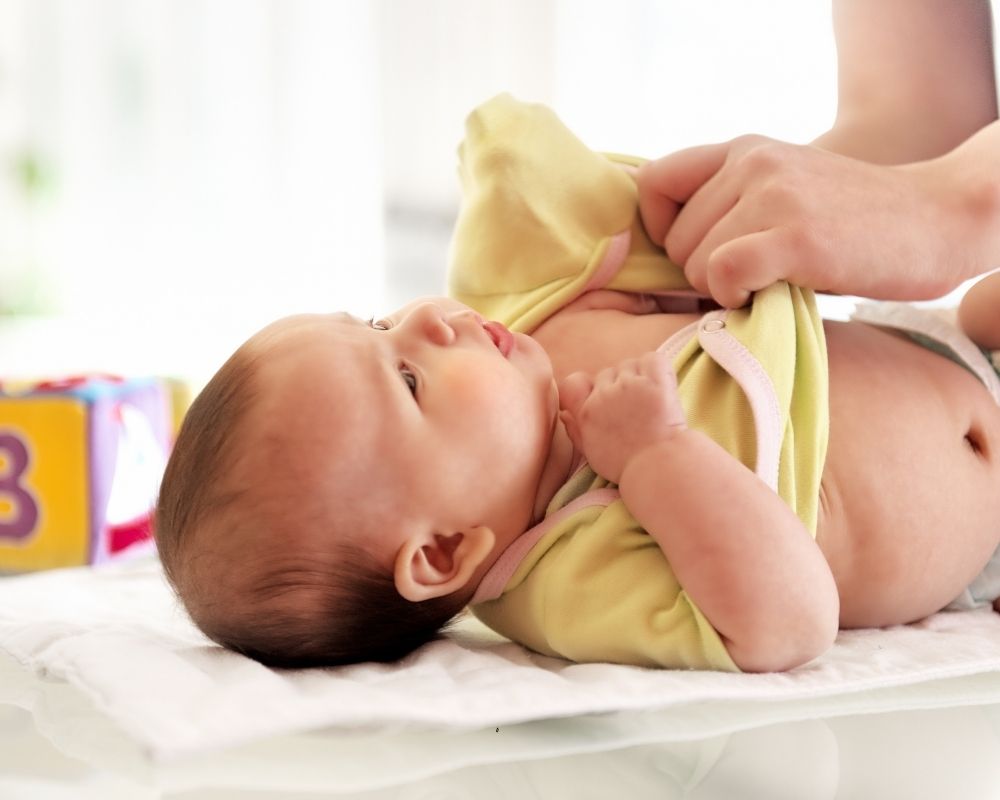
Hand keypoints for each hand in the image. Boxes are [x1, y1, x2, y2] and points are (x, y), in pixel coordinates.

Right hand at [558, 352, 686, 483]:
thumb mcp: (591, 452)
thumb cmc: (626, 465)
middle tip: (633, 406)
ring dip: (638, 376)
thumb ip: (575, 430)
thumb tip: (564, 413)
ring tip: (649, 399)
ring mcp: (630, 386)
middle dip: (618, 385)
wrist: (659, 467)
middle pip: (606, 373)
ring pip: (629, 365)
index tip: (599, 396)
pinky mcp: (656, 383)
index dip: (586, 386)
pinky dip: (656, 368)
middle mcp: (604, 395)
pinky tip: (661, 385)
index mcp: (587, 412)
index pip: (573, 381)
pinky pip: (652, 359)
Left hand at [637, 135, 971, 307]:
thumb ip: (727, 204)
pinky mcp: (796, 234)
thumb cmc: (850, 222)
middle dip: (700, 272)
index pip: (653, 182)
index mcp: (743, 148)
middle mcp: (752, 161)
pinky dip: (734, 296)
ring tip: (770, 282)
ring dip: (722, 289)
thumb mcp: (781, 191)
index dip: (658, 229)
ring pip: (693, 262)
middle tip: (749, 277)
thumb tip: (661, 251)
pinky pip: (722, 273)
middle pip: (673, 239)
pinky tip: (768, 294)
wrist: (936, 220)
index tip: (694, 252)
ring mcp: (774, 194)